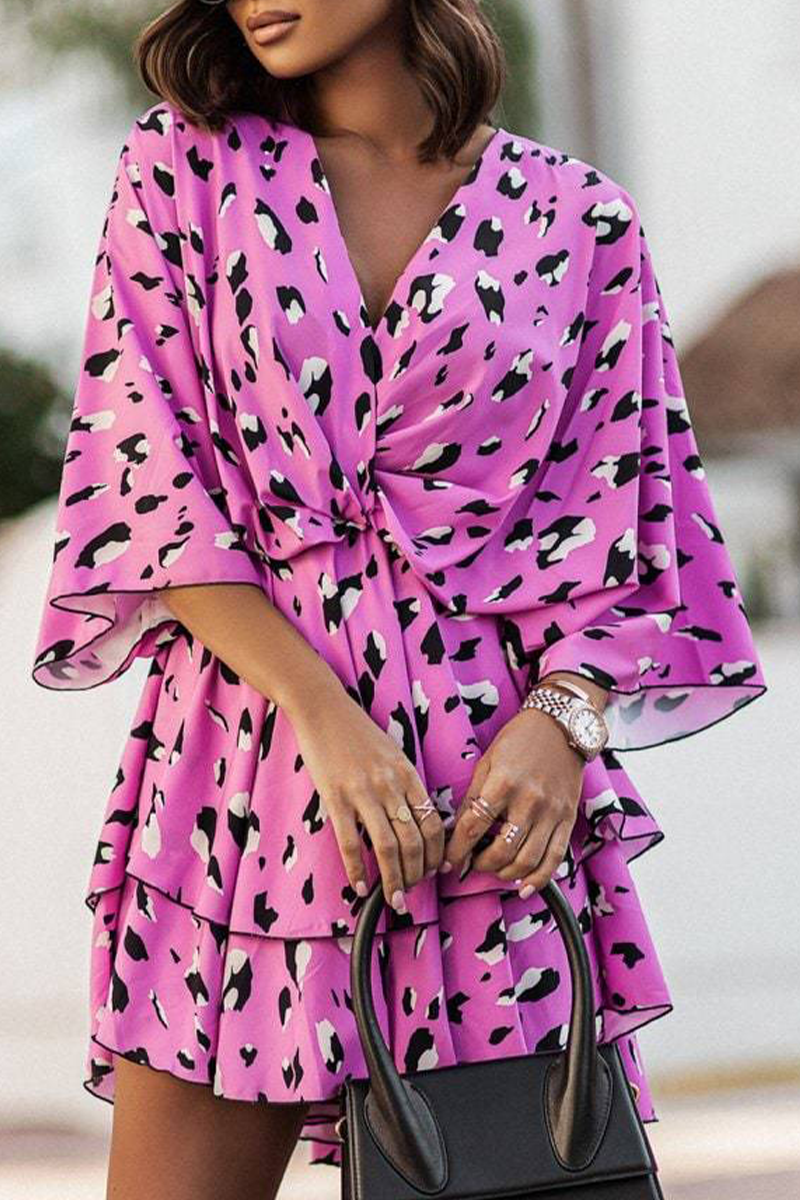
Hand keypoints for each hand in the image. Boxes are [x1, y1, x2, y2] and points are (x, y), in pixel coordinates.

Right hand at [289, 688, 446, 912]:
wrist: (322, 707)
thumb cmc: (356, 731)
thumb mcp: (392, 753)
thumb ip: (404, 784)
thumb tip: (414, 819)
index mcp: (408, 774)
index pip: (433, 824)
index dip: (437, 855)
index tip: (433, 872)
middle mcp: (391, 785)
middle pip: (414, 842)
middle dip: (417, 875)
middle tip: (412, 893)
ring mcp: (363, 792)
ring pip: (388, 847)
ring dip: (394, 881)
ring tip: (394, 899)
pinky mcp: (336, 797)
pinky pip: (350, 842)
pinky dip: (357, 870)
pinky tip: (360, 885)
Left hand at [441, 707, 584, 897]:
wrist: (560, 727)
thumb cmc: (519, 741)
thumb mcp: (486, 763)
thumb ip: (473, 798)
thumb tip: (456, 833)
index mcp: (503, 783)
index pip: (474, 827)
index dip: (457, 851)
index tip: (446, 863)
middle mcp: (529, 801)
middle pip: (501, 851)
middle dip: (481, 865)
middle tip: (472, 864)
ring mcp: (551, 813)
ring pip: (527, 860)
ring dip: (505, 874)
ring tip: (494, 869)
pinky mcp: (567, 820)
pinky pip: (555, 859)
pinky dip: (539, 880)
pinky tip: (523, 887)